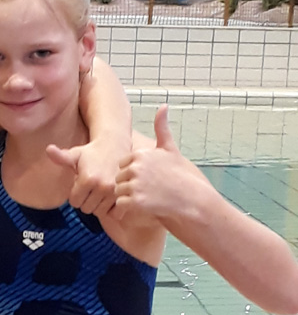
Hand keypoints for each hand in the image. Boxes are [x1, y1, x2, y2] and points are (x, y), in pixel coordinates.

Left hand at [47, 138, 123, 215]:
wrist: (114, 146)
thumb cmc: (91, 153)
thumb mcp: (75, 154)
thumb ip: (61, 157)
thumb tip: (48, 149)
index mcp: (88, 179)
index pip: (74, 202)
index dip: (75, 195)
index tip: (79, 186)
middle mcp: (102, 187)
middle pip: (86, 209)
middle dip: (85, 201)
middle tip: (89, 189)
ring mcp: (115, 193)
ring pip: (99, 212)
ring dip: (97, 205)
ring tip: (98, 192)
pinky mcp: (124, 196)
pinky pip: (113, 213)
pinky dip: (109, 208)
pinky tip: (108, 198)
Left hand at [112, 105, 209, 221]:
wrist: (196, 202)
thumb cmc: (184, 177)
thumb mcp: (171, 150)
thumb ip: (162, 129)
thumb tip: (163, 105)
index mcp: (141, 154)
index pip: (123, 165)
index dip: (135, 173)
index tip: (151, 178)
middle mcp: (136, 167)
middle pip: (119, 178)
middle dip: (131, 186)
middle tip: (151, 190)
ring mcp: (135, 184)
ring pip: (118, 192)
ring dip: (129, 198)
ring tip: (150, 198)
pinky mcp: (135, 202)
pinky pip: (121, 206)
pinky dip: (129, 209)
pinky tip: (145, 207)